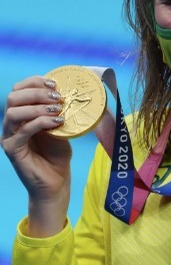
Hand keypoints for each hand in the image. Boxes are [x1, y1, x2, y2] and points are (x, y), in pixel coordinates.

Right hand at [1, 76, 71, 236]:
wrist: (55, 181)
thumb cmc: (57, 154)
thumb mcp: (59, 127)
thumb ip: (57, 111)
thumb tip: (66, 93)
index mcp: (21, 115)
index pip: (18, 90)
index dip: (34, 82)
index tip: (54, 83)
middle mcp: (11, 124)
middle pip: (13, 97)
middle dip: (36, 92)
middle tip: (58, 97)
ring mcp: (9, 137)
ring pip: (13, 112)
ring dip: (37, 106)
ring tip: (57, 109)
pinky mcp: (13, 150)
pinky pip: (22, 131)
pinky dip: (41, 122)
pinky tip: (57, 122)